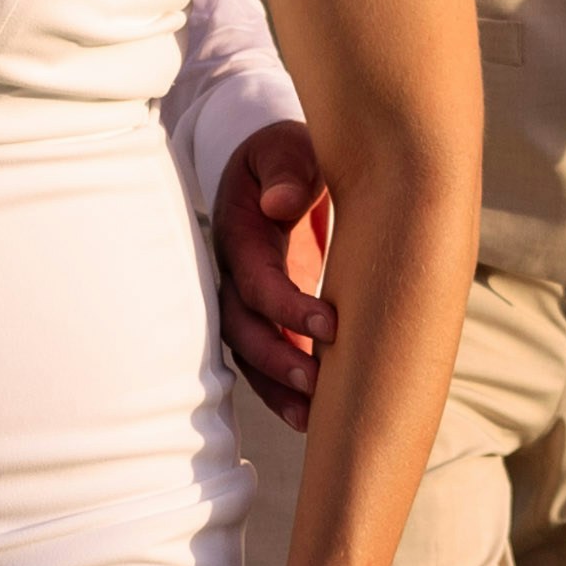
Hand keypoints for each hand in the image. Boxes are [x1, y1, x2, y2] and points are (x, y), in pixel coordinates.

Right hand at [210, 121, 334, 426]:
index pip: (256, 280)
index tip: (330, 327)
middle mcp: (234, 272)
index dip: (286, 306)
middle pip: (242, 328)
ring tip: (310, 417)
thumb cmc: (287, 156)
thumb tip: (280, 202)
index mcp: (239, 232)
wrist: (279, 165)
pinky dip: (282, 389)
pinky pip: (265, 357)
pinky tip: (310, 417)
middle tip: (316, 383)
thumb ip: (287, 172)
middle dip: (276, 360)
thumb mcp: (286, 148)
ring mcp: (244, 297)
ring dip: (276, 388)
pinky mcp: (263, 314)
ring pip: (249, 353)